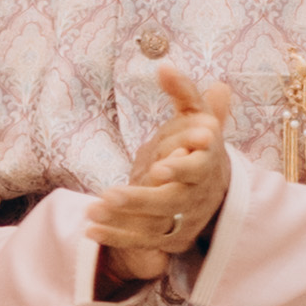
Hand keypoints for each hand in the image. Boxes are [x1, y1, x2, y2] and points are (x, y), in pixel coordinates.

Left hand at [84, 66, 234, 294]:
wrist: (217, 186)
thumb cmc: (200, 144)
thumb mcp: (197, 116)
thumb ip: (183, 92)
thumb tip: (164, 65)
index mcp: (207, 163)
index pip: (197, 168)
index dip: (179, 170)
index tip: (158, 168)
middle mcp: (198, 194)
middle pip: (171, 201)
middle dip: (141, 200)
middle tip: (109, 195)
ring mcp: (185, 218)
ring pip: (155, 224)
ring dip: (122, 220)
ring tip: (90, 210)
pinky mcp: (172, 237)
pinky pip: (143, 241)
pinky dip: (116, 238)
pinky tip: (88, 230)